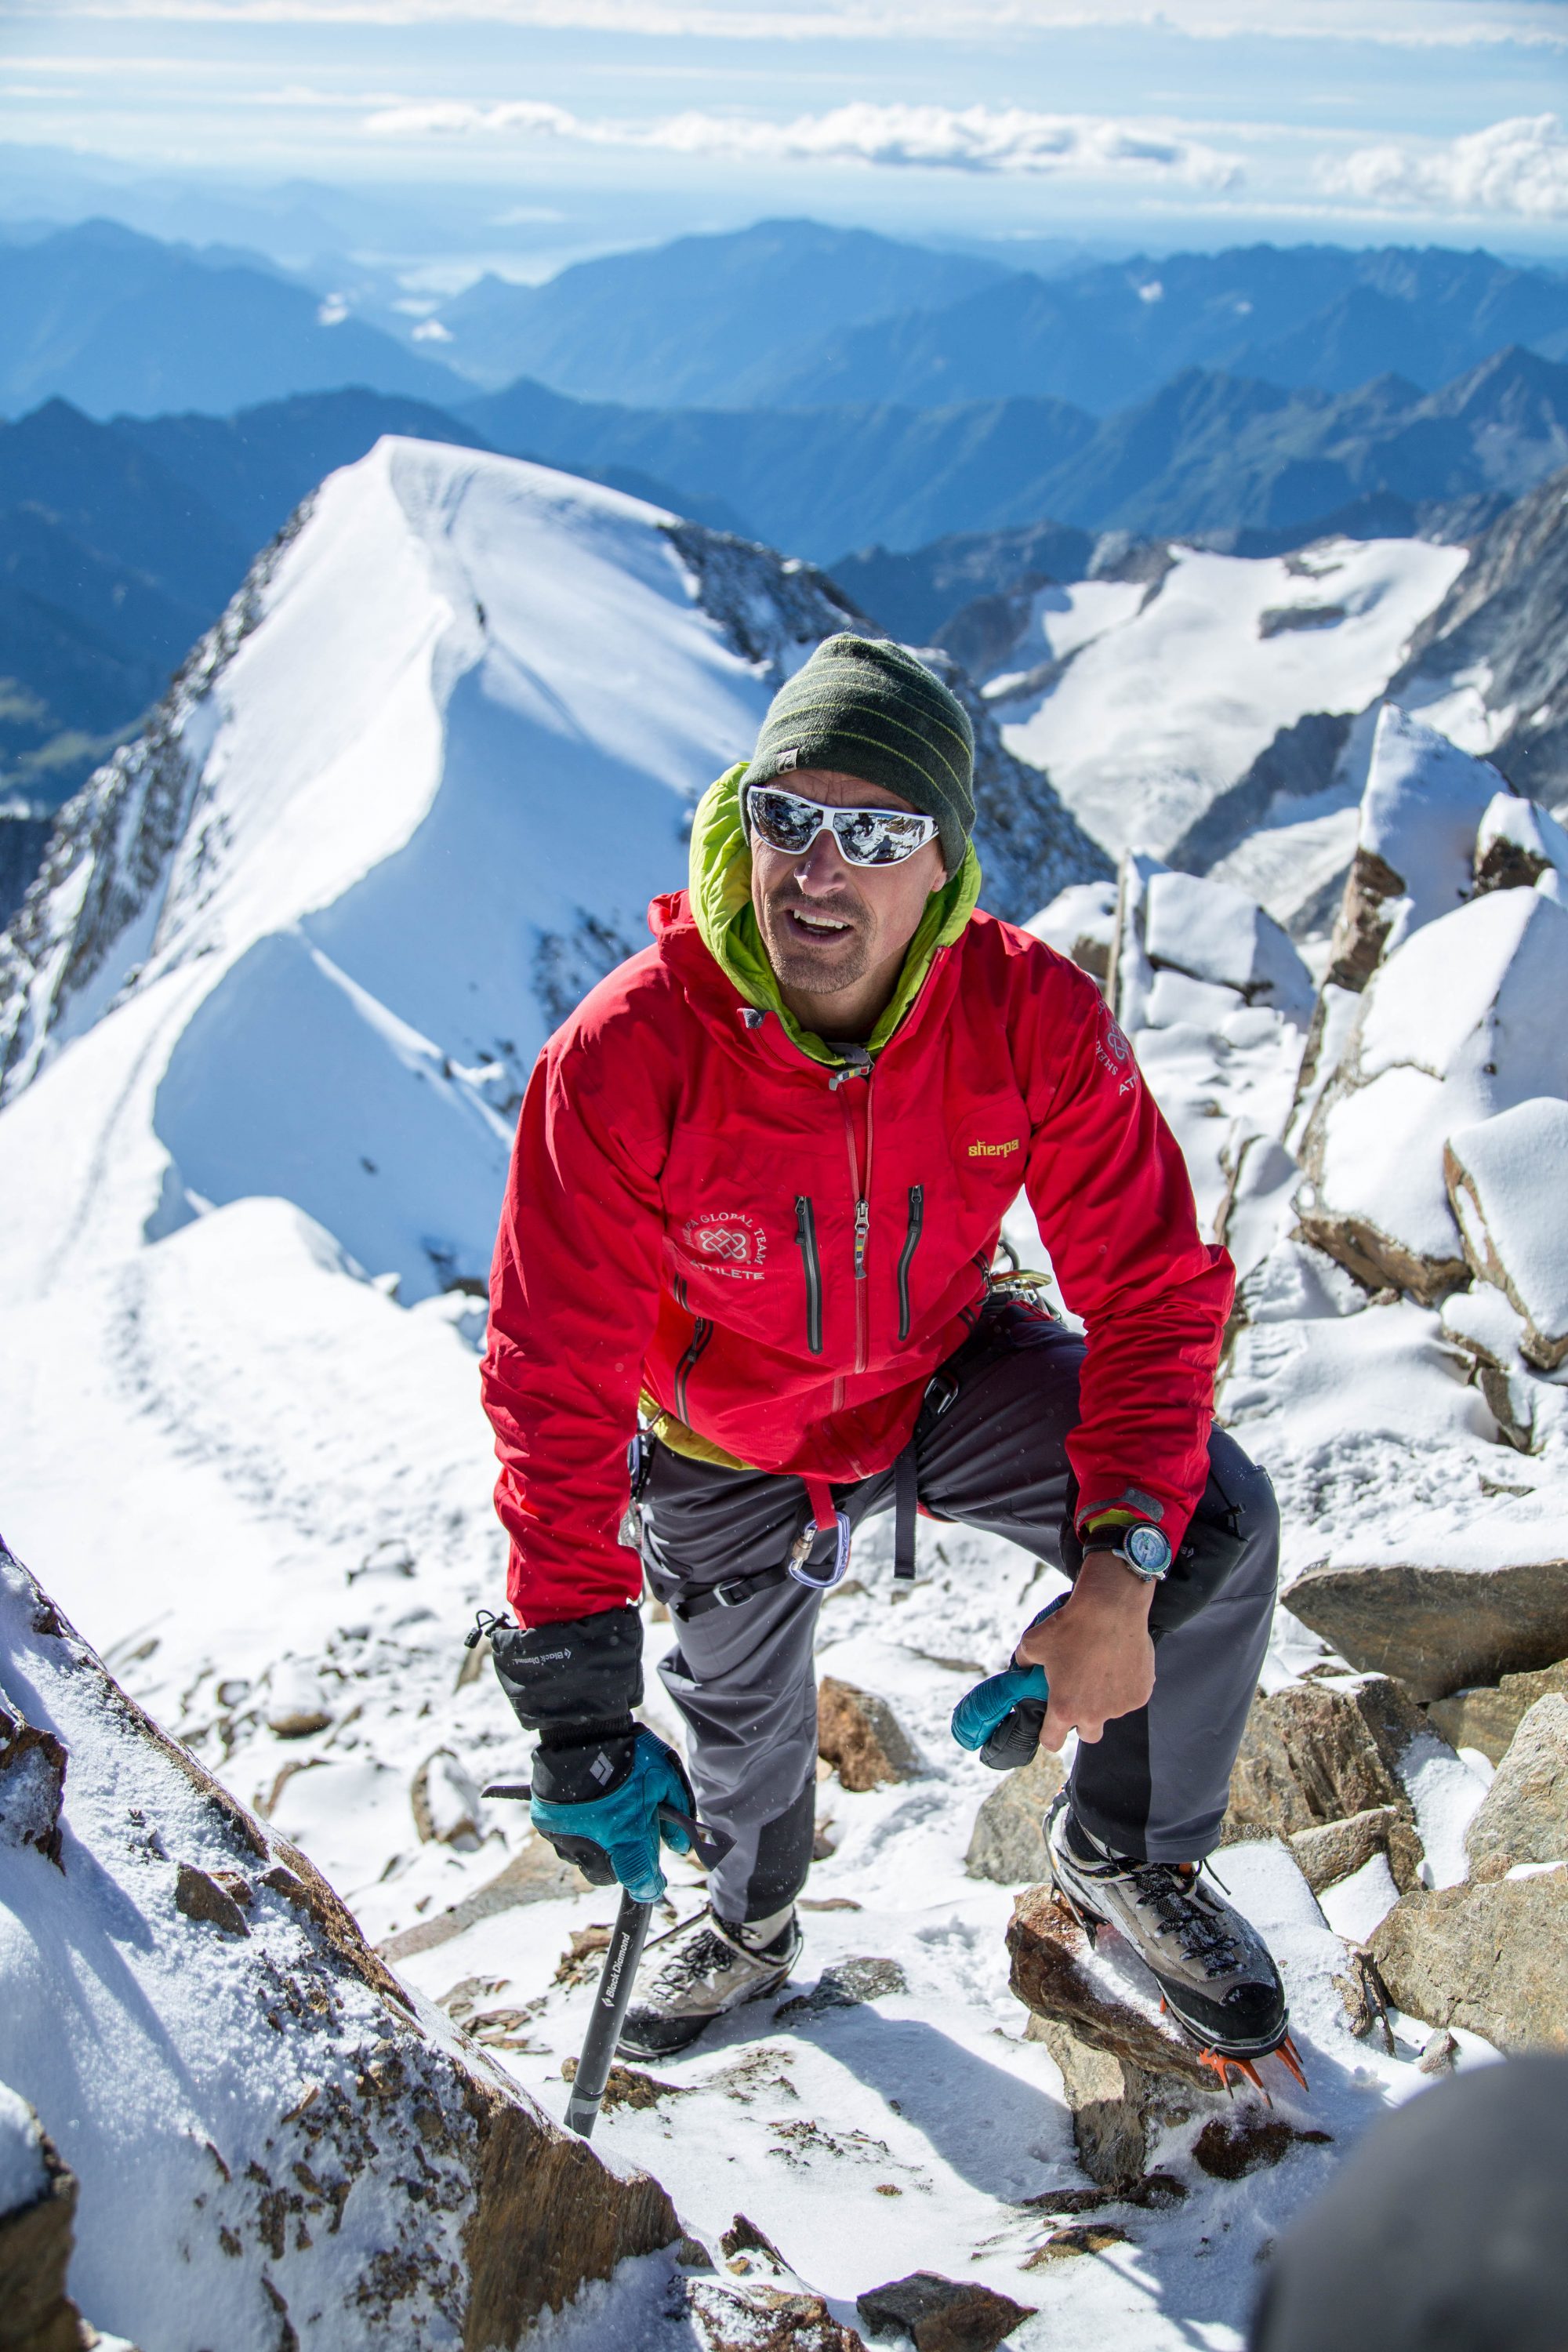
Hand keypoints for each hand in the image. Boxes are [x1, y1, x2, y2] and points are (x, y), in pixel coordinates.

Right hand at [530, 1728, 694, 1902]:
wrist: (583, 1730)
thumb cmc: (630, 1754)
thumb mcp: (664, 1779)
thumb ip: (676, 1816)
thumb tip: (681, 1846)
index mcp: (625, 1837)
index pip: (641, 1882)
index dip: (650, 1886)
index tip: (655, 1883)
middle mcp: (592, 1846)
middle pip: (608, 1876)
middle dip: (620, 1863)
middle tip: (627, 1836)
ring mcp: (565, 1837)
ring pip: (583, 1859)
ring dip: (595, 1847)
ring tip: (604, 1814)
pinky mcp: (546, 1824)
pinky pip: (563, 1840)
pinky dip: (575, 1830)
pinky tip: (584, 1805)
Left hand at [1014, 1552, 1154, 1748]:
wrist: (1110, 1608)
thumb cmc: (1071, 1626)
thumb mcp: (1033, 1643)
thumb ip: (1024, 1663)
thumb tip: (1021, 1667)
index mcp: (1064, 1708)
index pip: (1052, 1742)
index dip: (1048, 1734)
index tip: (1050, 1724)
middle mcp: (1094, 1714)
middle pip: (1088, 1734)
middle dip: (1083, 1720)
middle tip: (1080, 1695)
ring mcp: (1120, 1706)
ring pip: (1111, 1712)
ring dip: (1105, 1699)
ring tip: (1101, 1668)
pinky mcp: (1141, 1694)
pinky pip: (1130, 1697)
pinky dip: (1124, 1686)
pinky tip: (1119, 1662)